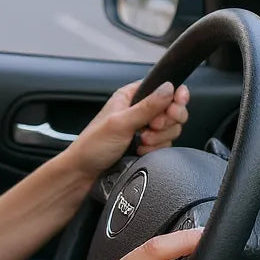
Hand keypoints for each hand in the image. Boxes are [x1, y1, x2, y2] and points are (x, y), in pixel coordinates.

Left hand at [64, 79, 189, 183]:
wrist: (84, 172)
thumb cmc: (92, 145)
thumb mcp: (120, 123)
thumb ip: (147, 107)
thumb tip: (169, 88)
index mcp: (129, 96)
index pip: (162, 87)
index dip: (174, 96)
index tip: (175, 107)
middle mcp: (138, 109)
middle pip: (172, 109)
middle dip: (166, 122)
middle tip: (151, 128)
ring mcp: (144, 127)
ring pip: (171, 128)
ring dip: (159, 138)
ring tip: (142, 142)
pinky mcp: (147, 143)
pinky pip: (165, 143)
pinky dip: (156, 149)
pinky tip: (142, 151)